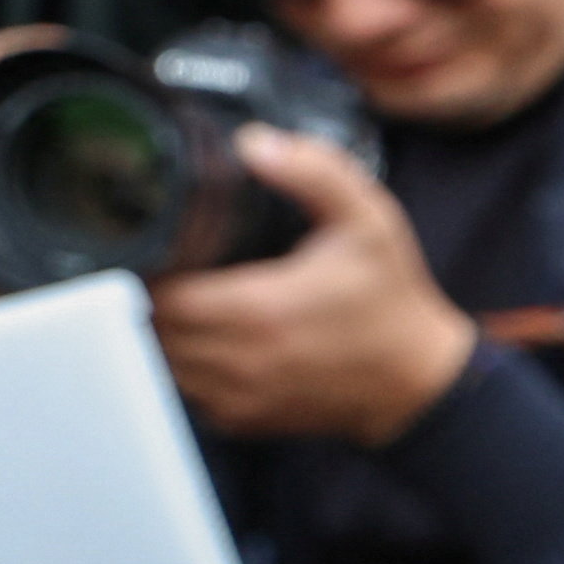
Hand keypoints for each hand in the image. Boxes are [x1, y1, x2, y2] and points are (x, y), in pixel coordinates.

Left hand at [147, 131, 477, 443]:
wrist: (420, 382)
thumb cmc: (392, 301)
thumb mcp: (369, 222)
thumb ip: (315, 172)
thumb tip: (255, 143)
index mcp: (260, 312)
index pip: (159, 294)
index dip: (145, 266)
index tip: (152, 242)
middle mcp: (240, 361)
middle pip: (147, 326)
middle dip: (143, 292)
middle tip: (160, 262)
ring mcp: (237, 398)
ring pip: (157, 359)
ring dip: (155, 327)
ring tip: (176, 292)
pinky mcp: (241, 420)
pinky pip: (182, 388)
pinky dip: (178, 360)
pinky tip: (197, 331)